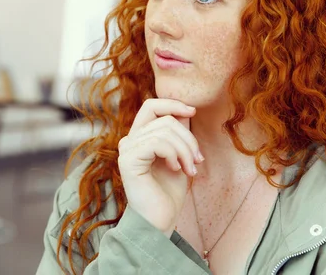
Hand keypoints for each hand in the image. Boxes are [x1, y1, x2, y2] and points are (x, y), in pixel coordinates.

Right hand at [117, 98, 202, 236]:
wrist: (160, 221)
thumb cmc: (169, 192)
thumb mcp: (179, 156)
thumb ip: (178, 134)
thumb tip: (185, 110)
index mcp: (139, 137)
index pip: (152, 106)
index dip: (172, 103)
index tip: (193, 111)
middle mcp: (130, 140)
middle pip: (163, 118)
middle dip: (188, 137)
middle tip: (198, 159)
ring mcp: (127, 149)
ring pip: (164, 130)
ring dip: (185, 149)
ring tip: (190, 169)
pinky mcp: (128, 159)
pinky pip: (157, 142)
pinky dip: (173, 154)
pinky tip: (177, 169)